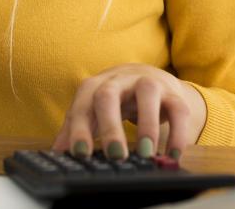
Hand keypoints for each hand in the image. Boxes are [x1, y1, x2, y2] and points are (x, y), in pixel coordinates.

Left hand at [52, 64, 206, 160]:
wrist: (148, 78)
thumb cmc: (114, 101)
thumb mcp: (92, 112)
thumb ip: (75, 131)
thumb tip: (56, 155)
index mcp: (95, 87)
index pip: (82, 106)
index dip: (79, 130)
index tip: (81, 154)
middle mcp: (119, 80)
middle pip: (108, 95)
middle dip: (111, 126)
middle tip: (115, 155)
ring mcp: (147, 83)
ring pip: (147, 93)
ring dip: (147, 125)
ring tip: (146, 154)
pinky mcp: (172, 93)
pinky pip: (178, 108)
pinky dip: (177, 132)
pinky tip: (173, 154)